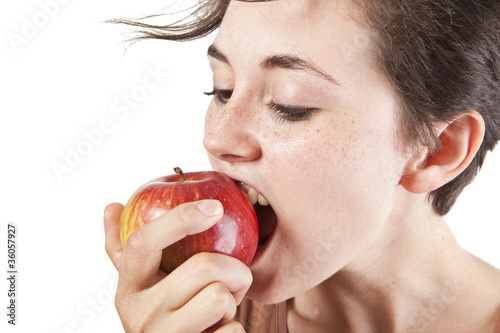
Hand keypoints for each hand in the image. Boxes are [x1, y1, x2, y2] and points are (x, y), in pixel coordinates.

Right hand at [104, 200, 251, 331]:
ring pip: (220, 297)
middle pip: (203, 266)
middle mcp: (140, 313)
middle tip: (235, 279)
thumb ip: (124, 249)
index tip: (215, 207)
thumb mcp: (141, 286)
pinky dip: (235, 328)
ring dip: (233, 302)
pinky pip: (233, 330)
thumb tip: (112, 206)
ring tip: (221, 310)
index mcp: (128, 288)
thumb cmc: (165, 317)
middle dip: (235, 269)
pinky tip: (219, 331)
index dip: (180, 218)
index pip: (143, 242)